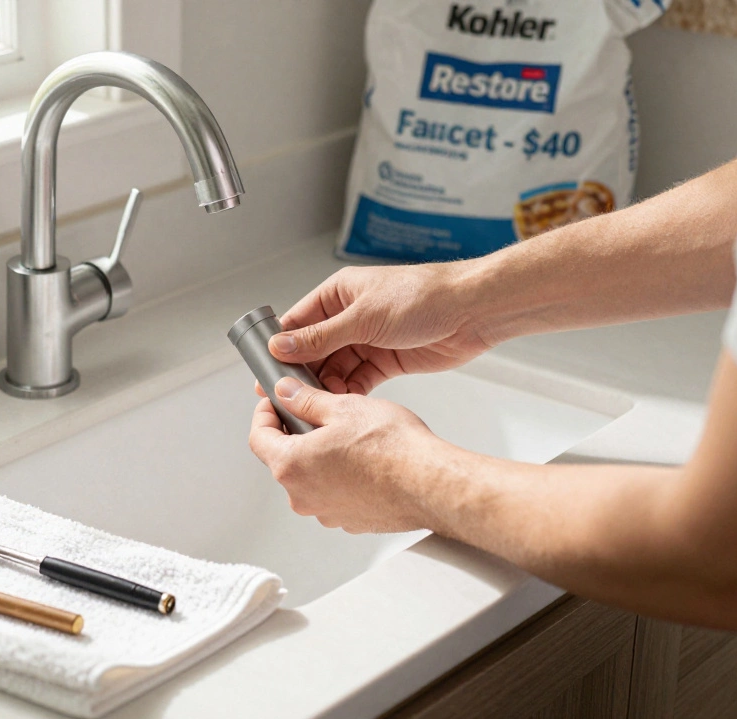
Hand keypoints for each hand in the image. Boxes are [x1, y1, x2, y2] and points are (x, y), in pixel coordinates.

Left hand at [249, 376, 470, 533]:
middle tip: (317, 413)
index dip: (264, 414)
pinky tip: (365, 461)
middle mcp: (302, 496)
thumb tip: (286, 393)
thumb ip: (305, 400)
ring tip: (350, 437)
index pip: (258, 437)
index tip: (274, 403)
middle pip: (284, 459)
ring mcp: (326, 513)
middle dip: (296, 434)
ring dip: (321, 457)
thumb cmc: (393, 448)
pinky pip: (335, 494)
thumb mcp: (343, 407)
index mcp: (291, 465)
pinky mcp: (350, 521)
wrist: (431, 483)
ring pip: (311, 478)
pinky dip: (341, 477)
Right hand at [268, 264, 492, 394]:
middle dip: (302, 373)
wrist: (471, 311)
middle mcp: (349, 316)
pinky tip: (343, 404)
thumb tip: (280, 346)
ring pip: (335, 368)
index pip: (297, 322)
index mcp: (338, 294)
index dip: (280, 347)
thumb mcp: (362, 318)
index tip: (265, 372)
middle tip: (287, 398)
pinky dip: (350, 392)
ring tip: (318, 405)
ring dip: (327, 386)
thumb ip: (320, 337)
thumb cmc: (421, 298)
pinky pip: (359, 379)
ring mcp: (368, 339)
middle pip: (314, 349)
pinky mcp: (386, 360)